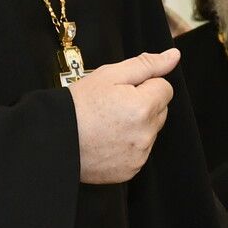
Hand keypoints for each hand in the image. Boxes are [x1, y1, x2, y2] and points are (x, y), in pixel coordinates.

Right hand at [70, 49, 178, 183]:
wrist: (53, 139)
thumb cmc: (78, 105)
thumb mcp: (110, 75)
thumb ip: (146, 64)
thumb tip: (173, 56)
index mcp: (143, 107)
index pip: (165, 88)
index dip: (144, 85)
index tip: (122, 91)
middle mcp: (145, 134)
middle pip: (160, 111)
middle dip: (143, 105)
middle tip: (113, 106)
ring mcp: (139, 155)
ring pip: (150, 132)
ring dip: (137, 126)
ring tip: (107, 124)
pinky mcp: (130, 170)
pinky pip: (140, 152)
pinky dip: (128, 146)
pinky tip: (107, 140)